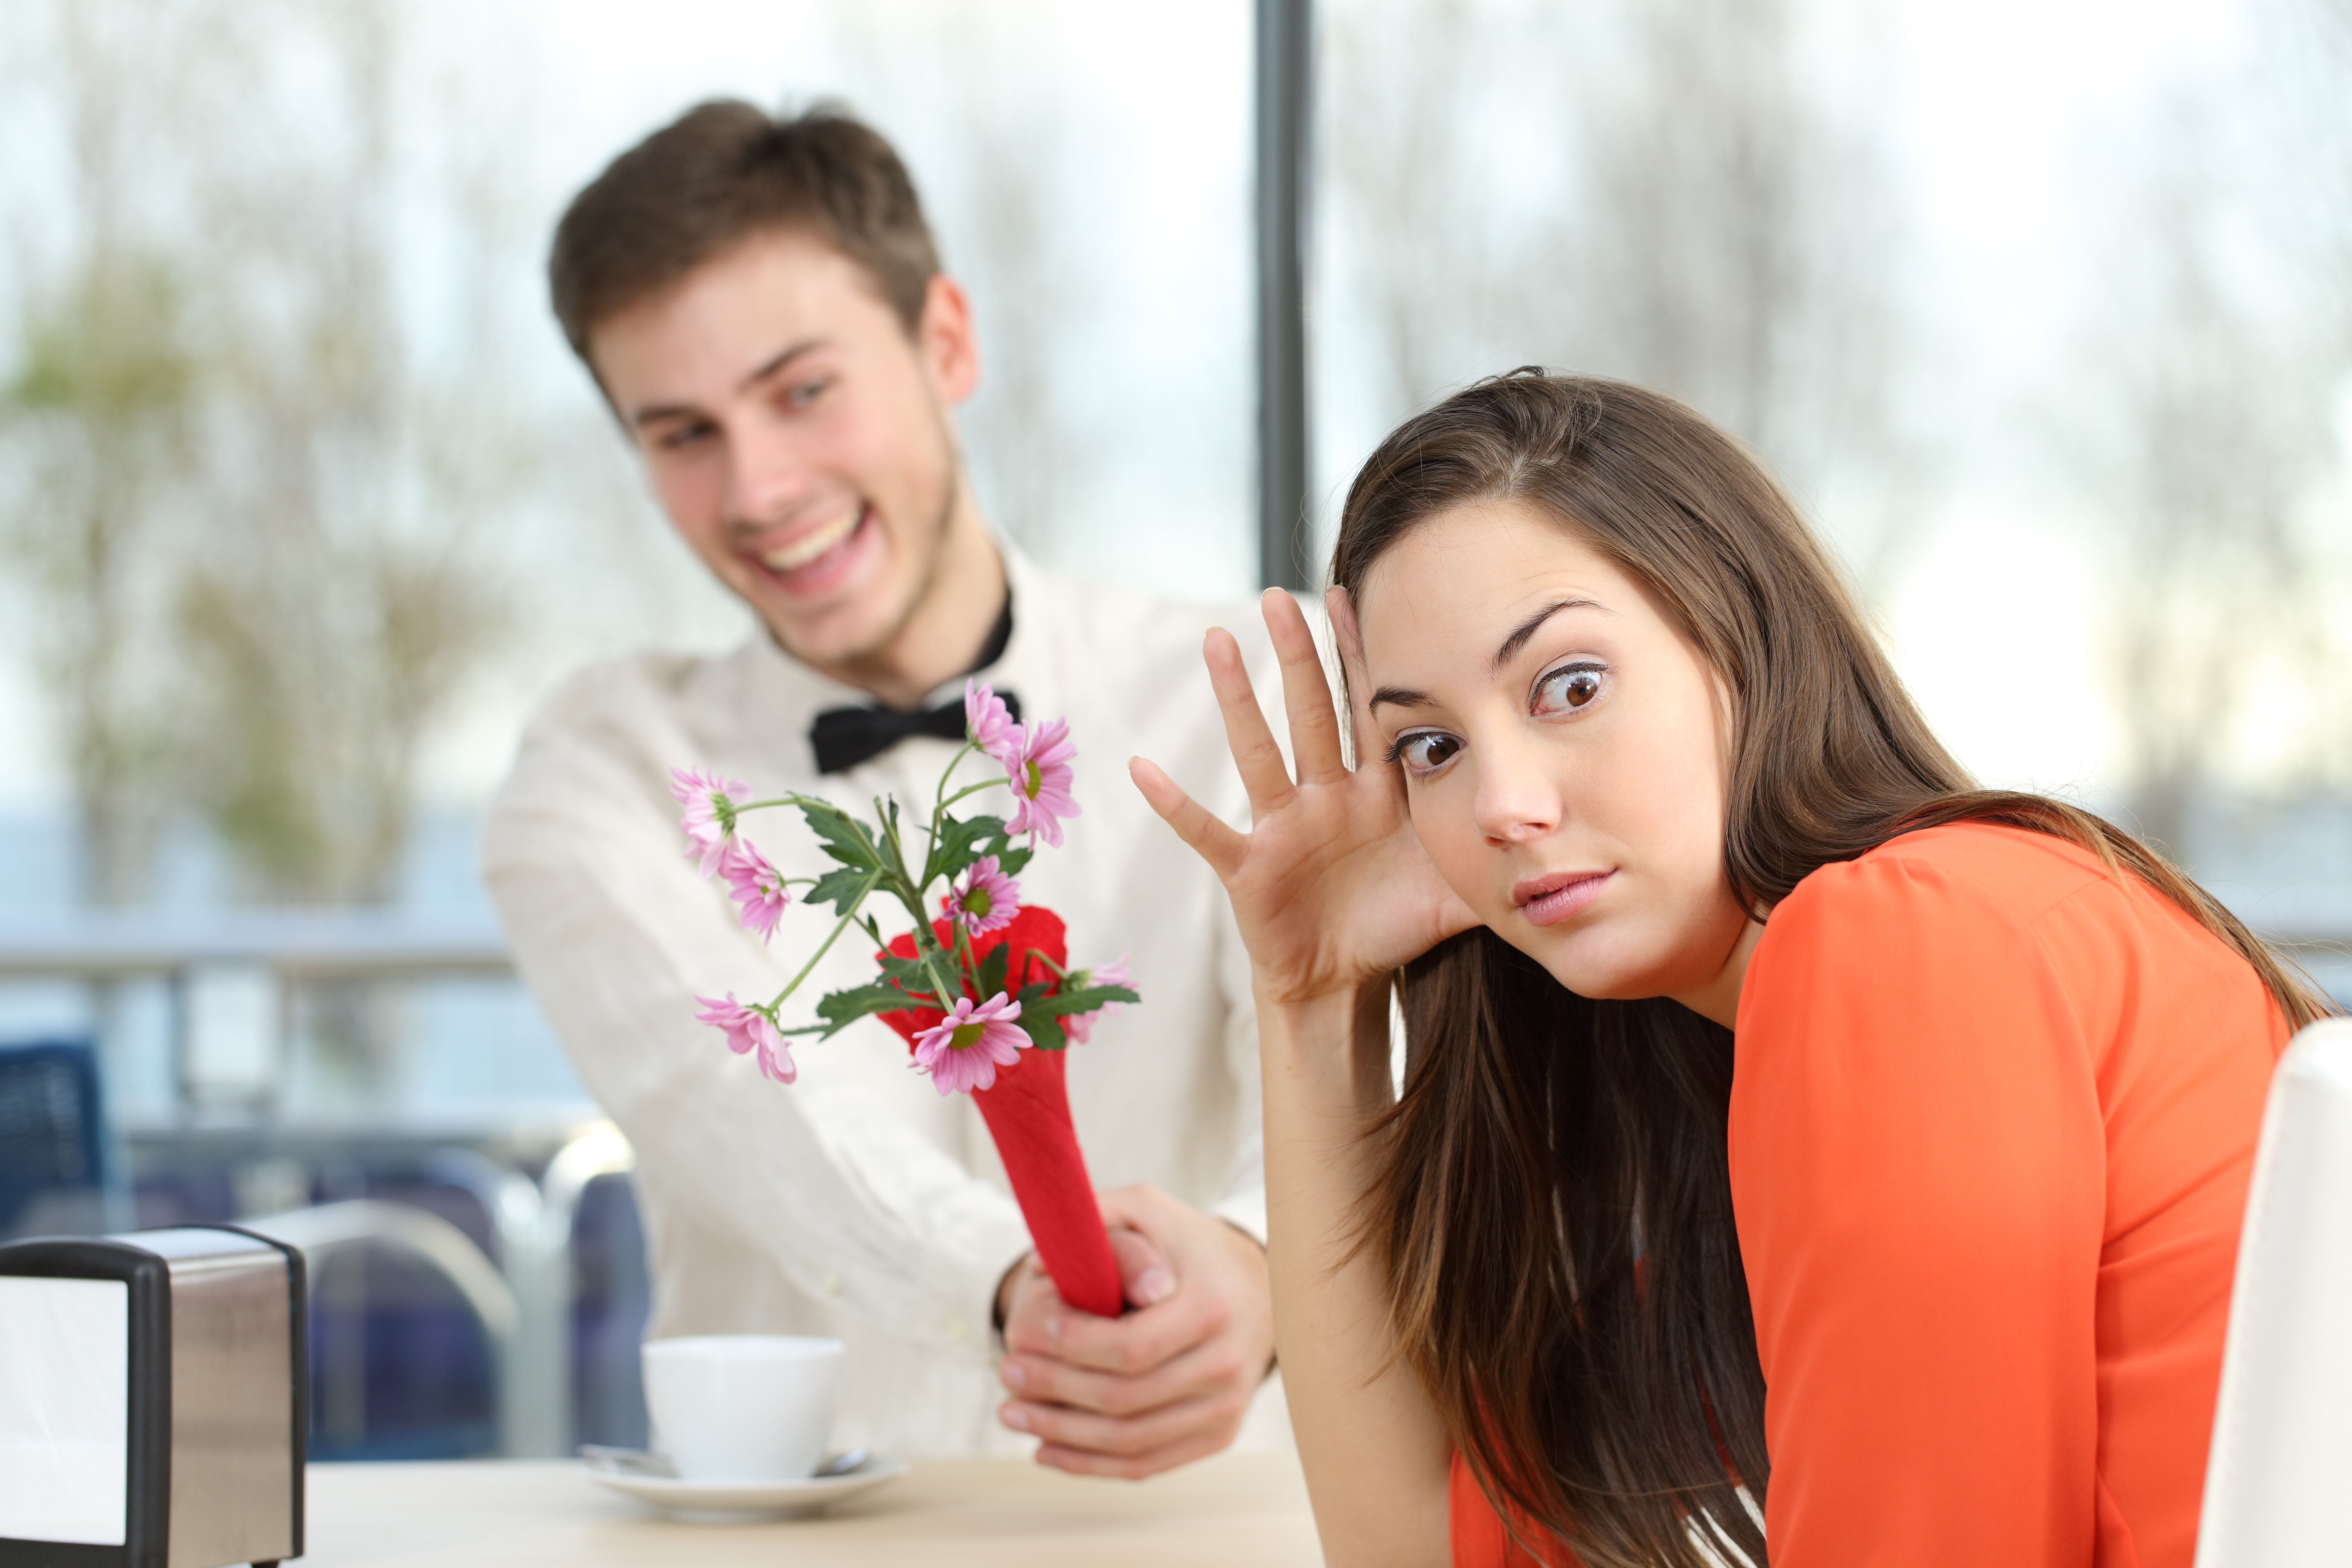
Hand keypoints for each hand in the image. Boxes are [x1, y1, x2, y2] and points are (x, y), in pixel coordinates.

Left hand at [996, 1184, 1274, 1477]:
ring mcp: (1225, 1407)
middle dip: (1054, 1389)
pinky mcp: (1217, 1435)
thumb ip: (1099, 1218)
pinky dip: (1090, 1464)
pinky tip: (1045, 1449)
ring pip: (1129, 1441)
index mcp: (1210, 1308)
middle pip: (1125, 1399)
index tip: (1031, 1331)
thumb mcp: (1147, 1210)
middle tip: (1006, 1370)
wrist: (1260, 1282)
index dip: (1073, 1348)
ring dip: (1061, 1434)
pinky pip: (1146, 1464)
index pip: (1131, 1348)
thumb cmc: (1187, 1244)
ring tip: (1012, 1413)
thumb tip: (1055, 1261)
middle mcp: (1226, 1364)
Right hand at [1131, 588, 1477, 1006]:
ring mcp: (1284, 827)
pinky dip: (1175, 803)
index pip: (1372, 711)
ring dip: (1236, 698)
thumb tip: (1570, 837)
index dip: (1364, 656)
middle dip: (1298, 655)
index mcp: (1376, 792)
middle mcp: (1327, 797)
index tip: (1354, 591)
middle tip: (1281, 595)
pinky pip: (1206, 830)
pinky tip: (1142, 768)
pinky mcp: (1249, 865)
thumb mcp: (1457, 889)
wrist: (1345, 981)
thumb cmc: (1397, 926)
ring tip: (1216, 641)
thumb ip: (1500, 856)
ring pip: (1259, 751)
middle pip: (1312, 713)